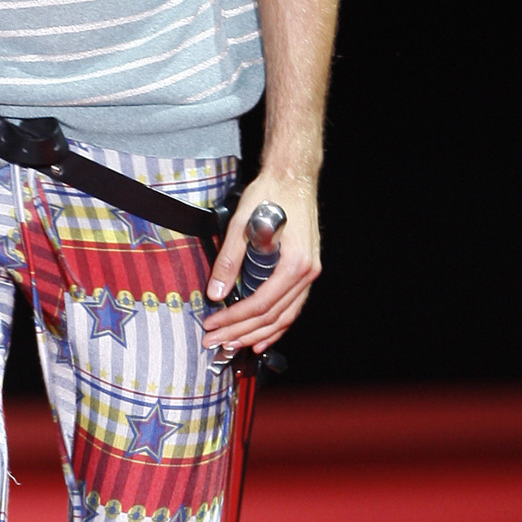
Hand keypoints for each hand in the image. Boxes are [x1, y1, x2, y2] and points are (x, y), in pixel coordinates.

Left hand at [201, 170, 320, 358]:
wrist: (292, 177)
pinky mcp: (304, 272)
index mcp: (294, 263)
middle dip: (241, 332)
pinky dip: (275, 326)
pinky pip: (291, 308)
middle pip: (272, 317)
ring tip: (234, 344)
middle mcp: (307, 273)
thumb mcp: (241, 224)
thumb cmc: (270, 194)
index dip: (234, 319)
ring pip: (284, 317)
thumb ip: (229, 260)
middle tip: (216, 342)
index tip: (213, 325)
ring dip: (257, 334)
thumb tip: (215, 292)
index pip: (261, 304)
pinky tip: (261, 338)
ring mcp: (309, 274)